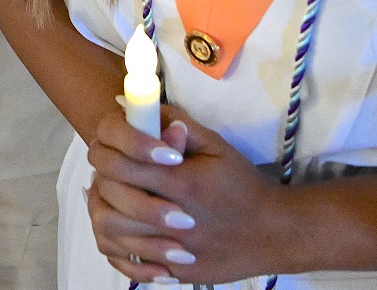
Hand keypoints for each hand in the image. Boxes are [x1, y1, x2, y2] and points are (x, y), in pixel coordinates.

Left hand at [87, 106, 290, 284]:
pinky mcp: (174, 274)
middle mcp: (173, 221)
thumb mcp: (216, 146)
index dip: (110, 150)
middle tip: (109, 169)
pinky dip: (117, 246)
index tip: (117, 145)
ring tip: (112, 196)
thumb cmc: (243, 184)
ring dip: (104, 209)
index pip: (122, 165)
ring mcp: (172, 252)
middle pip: (111, 198)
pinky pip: (129, 263)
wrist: (274, 232)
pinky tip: (122, 229)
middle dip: (102, 178)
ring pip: (111, 234)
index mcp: (183, 184)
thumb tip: (134, 104)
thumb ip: (177, 123)